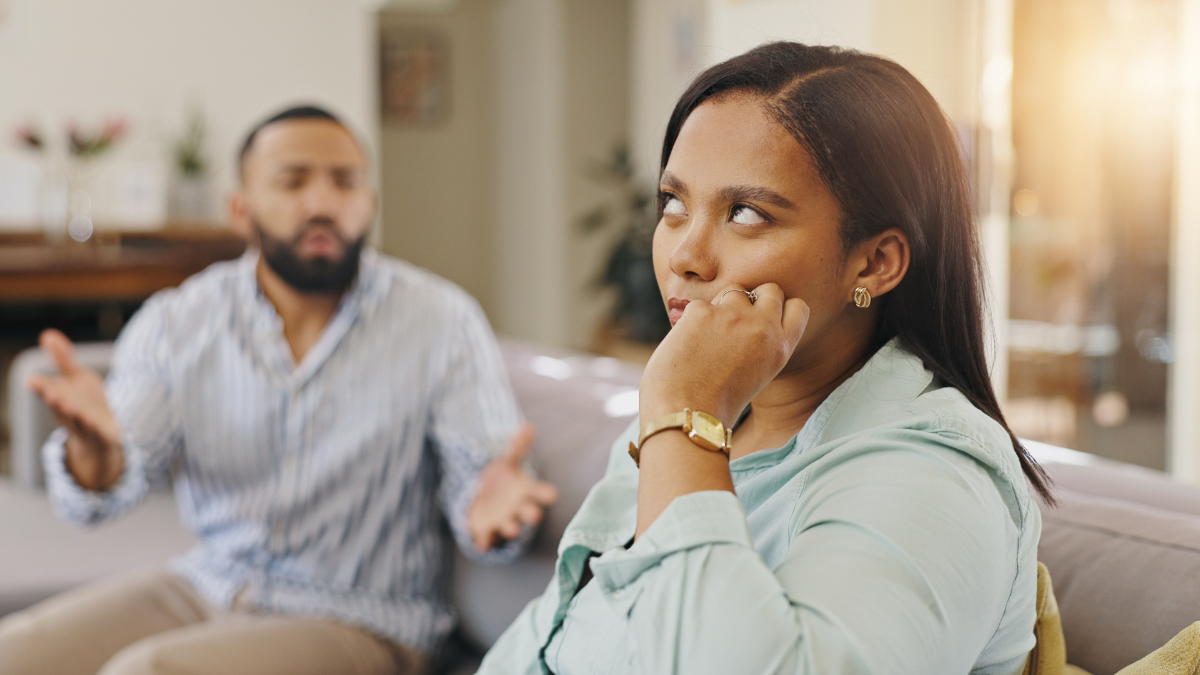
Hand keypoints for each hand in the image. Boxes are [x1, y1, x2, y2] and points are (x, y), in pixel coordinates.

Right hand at [25, 329, 123, 490]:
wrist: (103, 436)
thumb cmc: (86, 402)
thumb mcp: (76, 378)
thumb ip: (63, 359)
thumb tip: (47, 334)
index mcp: (61, 397)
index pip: (48, 391)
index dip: (41, 386)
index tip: (32, 380)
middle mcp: (69, 412)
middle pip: (60, 407)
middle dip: (55, 400)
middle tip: (50, 393)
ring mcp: (85, 425)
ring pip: (77, 420)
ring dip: (72, 413)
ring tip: (68, 405)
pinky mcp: (102, 435)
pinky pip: (97, 432)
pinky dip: (93, 427)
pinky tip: (91, 420)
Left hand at [466, 424, 558, 550]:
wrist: (485, 501)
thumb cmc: (502, 482)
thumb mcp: (507, 463)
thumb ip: (517, 447)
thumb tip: (529, 426)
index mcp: (524, 491)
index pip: (539, 492)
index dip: (545, 494)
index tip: (552, 495)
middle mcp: (517, 508)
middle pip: (528, 512)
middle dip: (531, 514)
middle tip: (534, 515)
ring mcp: (503, 520)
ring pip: (510, 527)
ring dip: (511, 528)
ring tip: (511, 530)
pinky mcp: (487, 529)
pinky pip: (487, 537)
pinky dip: (485, 541)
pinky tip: (481, 544)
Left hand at [640, 283, 809, 427]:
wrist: (685, 414)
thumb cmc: (715, 405)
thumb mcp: (756, 377)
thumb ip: (760, 346)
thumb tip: (747, 316)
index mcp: (781, 348)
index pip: (798, 306)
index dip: (780, 308)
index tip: (765, 319)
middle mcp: (762, 327)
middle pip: (770, 289)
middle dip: (754, 298)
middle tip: (735, 322)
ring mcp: (732, 315)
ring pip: (733, 290)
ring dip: (722, 306)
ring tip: (708, 338)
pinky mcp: (701, 311)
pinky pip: (700, 305)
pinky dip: (692, 321)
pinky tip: (687, 345)